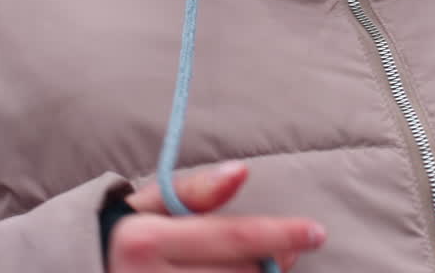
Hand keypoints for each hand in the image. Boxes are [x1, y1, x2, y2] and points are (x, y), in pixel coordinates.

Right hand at [109, 161, 325, 271]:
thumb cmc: (118, 236)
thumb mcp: (146, 204)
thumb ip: (194, 191)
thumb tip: (241, 172)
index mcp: (146, 243)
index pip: (230, 237)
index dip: (280, 235)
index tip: (316, 231)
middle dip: (272, 262)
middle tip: (283, 252)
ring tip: (258, 267)